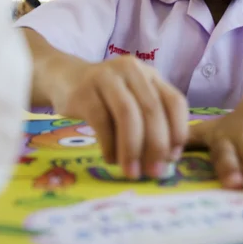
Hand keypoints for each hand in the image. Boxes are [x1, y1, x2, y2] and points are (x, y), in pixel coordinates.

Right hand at [45, 55, 187, 179]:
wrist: (64, 78)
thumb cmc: (105, 98)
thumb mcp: (132, 101)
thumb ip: (149, 122)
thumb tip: (166, 159)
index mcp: (150, 75)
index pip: (175, 101)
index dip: (178, 131)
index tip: (173, 158)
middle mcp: (132, 70)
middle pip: (152, 110)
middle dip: (156, 146)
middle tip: (154, 173)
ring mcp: (107, 77)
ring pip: (128, 115)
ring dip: (132, 149)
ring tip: (132, 172)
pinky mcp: (84, 91)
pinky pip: (102, 121)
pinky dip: (109, 145)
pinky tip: (110, 159)